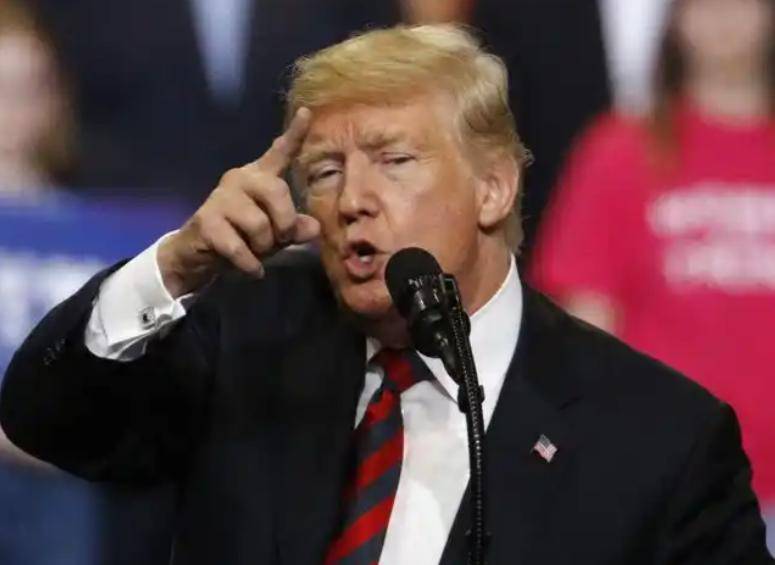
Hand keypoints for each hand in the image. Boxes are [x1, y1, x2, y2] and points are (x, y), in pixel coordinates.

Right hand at [158, 108, 319, 296]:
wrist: (198, 255)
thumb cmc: (243, 238)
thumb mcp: (275, 235)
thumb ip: (295, 228)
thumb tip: (313, 228)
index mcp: (260, 177)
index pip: (280, 153)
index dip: (295, 134)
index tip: (309, 113)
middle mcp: (240, 179)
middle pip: (278, 194)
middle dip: (284, 226)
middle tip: (277, 241)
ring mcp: (221, 198)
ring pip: (261, 226)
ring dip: (264, 249)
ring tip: (255, 252)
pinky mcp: (207, 221)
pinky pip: (241, 248)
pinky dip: (250, 265)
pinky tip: (251, 269)